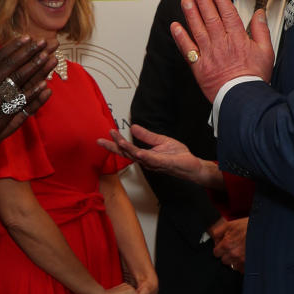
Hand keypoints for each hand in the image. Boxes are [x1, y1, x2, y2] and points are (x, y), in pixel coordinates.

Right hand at [0, 36, 57, 144]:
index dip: (15, 47)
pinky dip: (34, 92)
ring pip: (20, 80)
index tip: (26, 38)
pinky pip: (22, 100)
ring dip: (35, 68)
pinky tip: (45, 84)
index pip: (0, 58)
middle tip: (42, 42)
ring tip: (48, 57)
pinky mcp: (4, 114)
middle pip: (13, 65)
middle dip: (29, 52)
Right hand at [97, 125, 222, 188]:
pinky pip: (152, 160)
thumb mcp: (161, 141)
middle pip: (127, 154)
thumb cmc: (178, 156)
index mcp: (145, 155)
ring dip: (127, 149)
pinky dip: (144, 156)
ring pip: (137, 156)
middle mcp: (147, 161)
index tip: (108, 133)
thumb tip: (132, 127)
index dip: (116, 142)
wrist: (192, 166)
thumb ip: (147, 136)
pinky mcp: (165, 163)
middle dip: (114, 147)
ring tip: (117, 140)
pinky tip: (137, 152)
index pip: (127, 149)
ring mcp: (155, 163)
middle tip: (101, 140)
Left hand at [171, 0, 273, 101]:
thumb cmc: (254, 78)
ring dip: (191, 14)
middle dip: (203, 1)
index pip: (228, 13)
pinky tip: (175, 26)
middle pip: (211, 17)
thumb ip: (261, 30)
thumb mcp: (266, 52)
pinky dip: (180, 37)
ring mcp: (209, 55)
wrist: (242, 99)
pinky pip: (188, 49)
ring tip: (186, 1)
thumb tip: (259, 13)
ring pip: (198, 29)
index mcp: (238, 39)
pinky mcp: (199, 66)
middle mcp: (222, 44)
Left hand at [211, 217, 247, 271]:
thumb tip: (212, 239)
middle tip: (233, 249)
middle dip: (227, 255)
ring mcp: (242, 261)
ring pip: (233, 266)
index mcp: (227, 244)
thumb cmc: (248, 226)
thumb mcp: (230, 224)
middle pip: (224, 261)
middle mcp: (233, 254)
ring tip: (241, 253)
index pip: (216, 253)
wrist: (264, 230)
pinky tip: (246, 257)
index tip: (223, 247)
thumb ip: (218, 232)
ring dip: (235, 261)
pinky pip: (242, 269)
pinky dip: (243, 265)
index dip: (219, 249)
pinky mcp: (249, 265)